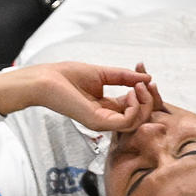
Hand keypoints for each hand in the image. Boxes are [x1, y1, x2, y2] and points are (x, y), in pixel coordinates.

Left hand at [0, 61, 152, 131]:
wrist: (46, 80)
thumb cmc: (67, 76)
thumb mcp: (103, 73)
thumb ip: (124, 77)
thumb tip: (147, 78)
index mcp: (106, 108)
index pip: (134, 107)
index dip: (145, 93)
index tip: (147, 78)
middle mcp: (106, 118)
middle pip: (139, 118)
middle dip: (149, 100)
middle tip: (146, 83)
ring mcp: (102, 122)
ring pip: (136, 122)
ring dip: (144, 103)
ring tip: (138, 87)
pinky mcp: (97, 121)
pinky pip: (127, 122)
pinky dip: (135, 107)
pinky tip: (131, 93)